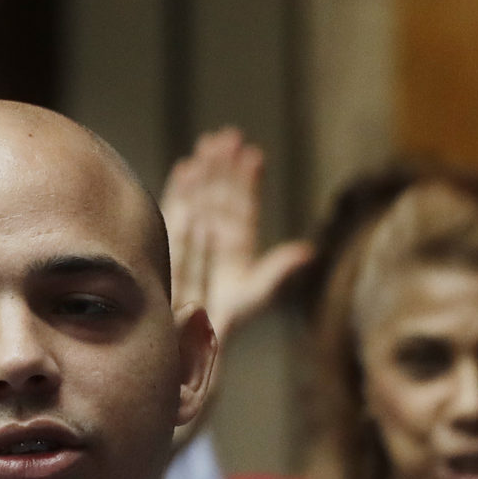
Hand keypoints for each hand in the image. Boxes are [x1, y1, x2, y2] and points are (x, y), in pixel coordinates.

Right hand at [162, 128, 312, 347]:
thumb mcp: (253, 296)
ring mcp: (193, 240)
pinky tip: (185, 166)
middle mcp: (217, 241)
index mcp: (239, 249)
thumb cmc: (222, 324)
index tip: (254, 155)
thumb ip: (276, 272)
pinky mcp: (169, 245)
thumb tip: (309, 251)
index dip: (249, 182)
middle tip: (230, 135)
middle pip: (222, 196)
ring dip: (205, 171)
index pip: (245, 208)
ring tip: (209, 141)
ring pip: (200, 198)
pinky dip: (179, 190)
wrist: (186, 343)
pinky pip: (175, 212)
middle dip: (225, 167)